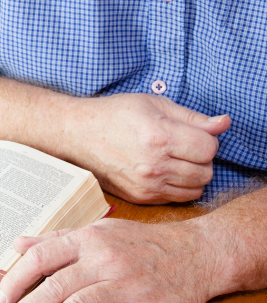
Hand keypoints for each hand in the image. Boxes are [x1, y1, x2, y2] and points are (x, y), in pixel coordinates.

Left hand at [0, 218, 213, 302]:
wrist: (196, 253)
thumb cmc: (139, 243)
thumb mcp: (97, 231)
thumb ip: (56, 240)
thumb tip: (17, 244)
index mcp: (87, 239)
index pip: (41, 257)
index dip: (16, 280)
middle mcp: (104, 259)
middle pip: (55, 287)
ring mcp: (126, 285)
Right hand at [69, 93, 229, 203]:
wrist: (78, 134)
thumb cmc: (114, 114)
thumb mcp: (153, 104)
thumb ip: (192, 117)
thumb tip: (223, 123)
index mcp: (159, 136)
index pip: (209, 147)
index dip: (205, 138)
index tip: (190, 132)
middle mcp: (154, 165)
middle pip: (206, 171)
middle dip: (200, 157)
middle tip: (181, 145)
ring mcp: (147, 185)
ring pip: (196, 188)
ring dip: (192, 174)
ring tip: (173, 158)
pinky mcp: (140, 197)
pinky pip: (178, 198)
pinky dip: (178, 185)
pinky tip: (162, 170)